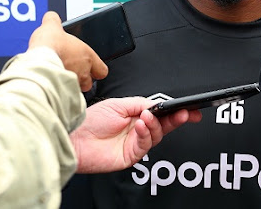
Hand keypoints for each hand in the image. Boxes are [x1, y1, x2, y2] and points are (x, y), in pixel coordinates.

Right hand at [28, 11, 107, 90]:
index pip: (102, 69)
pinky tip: (51, 86)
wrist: (38, 62)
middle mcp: (83, 72)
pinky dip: (59, 91)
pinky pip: (64, 96)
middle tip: (70, 72)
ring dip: (70, 85)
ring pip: (77, 90)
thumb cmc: (49, 46)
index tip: (91, 67)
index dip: (97, 69)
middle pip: (89, 82)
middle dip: (81, 79)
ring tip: (59, 79)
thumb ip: (53, 21)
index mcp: (87, 56)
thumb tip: (51, 17)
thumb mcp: (51, 27)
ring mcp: (73, 83)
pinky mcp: (62, 92)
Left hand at [70, 96, 201, 172]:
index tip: (188, 108)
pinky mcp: (131, 156)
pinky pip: (146, 145)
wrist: (73, 138)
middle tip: (185, 114)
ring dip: (156, 124)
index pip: (161, 113)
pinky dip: (146, 133)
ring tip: (147, 116)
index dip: (175, 111)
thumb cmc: (88, 121)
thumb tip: (157, 104)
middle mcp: (137, 129)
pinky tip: (141, 125)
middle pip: (164, 125)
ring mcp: (134, 143)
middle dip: (177, 119)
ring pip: (157, 135)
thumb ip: (140, 103)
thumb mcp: (118, 104)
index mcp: (135, 116)